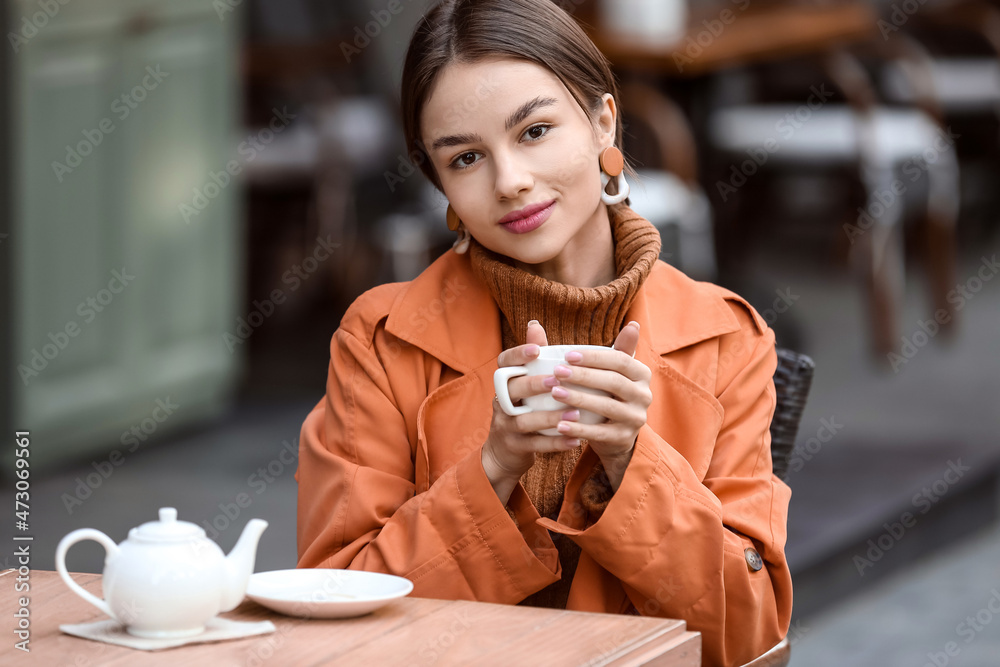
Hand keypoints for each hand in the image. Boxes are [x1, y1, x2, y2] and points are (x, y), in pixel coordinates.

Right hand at [482, 321, 582, 502]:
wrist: (505, 453)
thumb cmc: (524, 409)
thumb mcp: (524, 385)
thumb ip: (533, 359)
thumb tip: (535, 323)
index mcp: (505, 383)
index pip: (504, 363)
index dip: (518, 354)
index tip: (538, 349)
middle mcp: (501, 402)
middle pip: (512, 389)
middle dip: (534, 383)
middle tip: (558, 380)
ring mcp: (505, 425)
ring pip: (524, 420)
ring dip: (550, 416)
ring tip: (574, 413)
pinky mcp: (514, 447)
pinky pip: (534, 445)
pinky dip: (555, 443)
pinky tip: (575, 440)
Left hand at [548, 321, 650, 489]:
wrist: (616, 434)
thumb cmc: (609, 394)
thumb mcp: (614, 372)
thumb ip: (617, 349)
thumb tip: (634, 323)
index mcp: (641, 374)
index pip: (620, 361)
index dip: (594, 357)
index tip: (568, 355)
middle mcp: (644, 395)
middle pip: (613, 382)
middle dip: (583, 376)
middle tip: (557, 372)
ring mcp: (636, 418)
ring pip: (607, 407)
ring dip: (579, 399)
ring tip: (555, 393)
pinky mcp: (624, 438)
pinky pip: (600, 433)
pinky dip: (579, 429)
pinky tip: (559, 425)